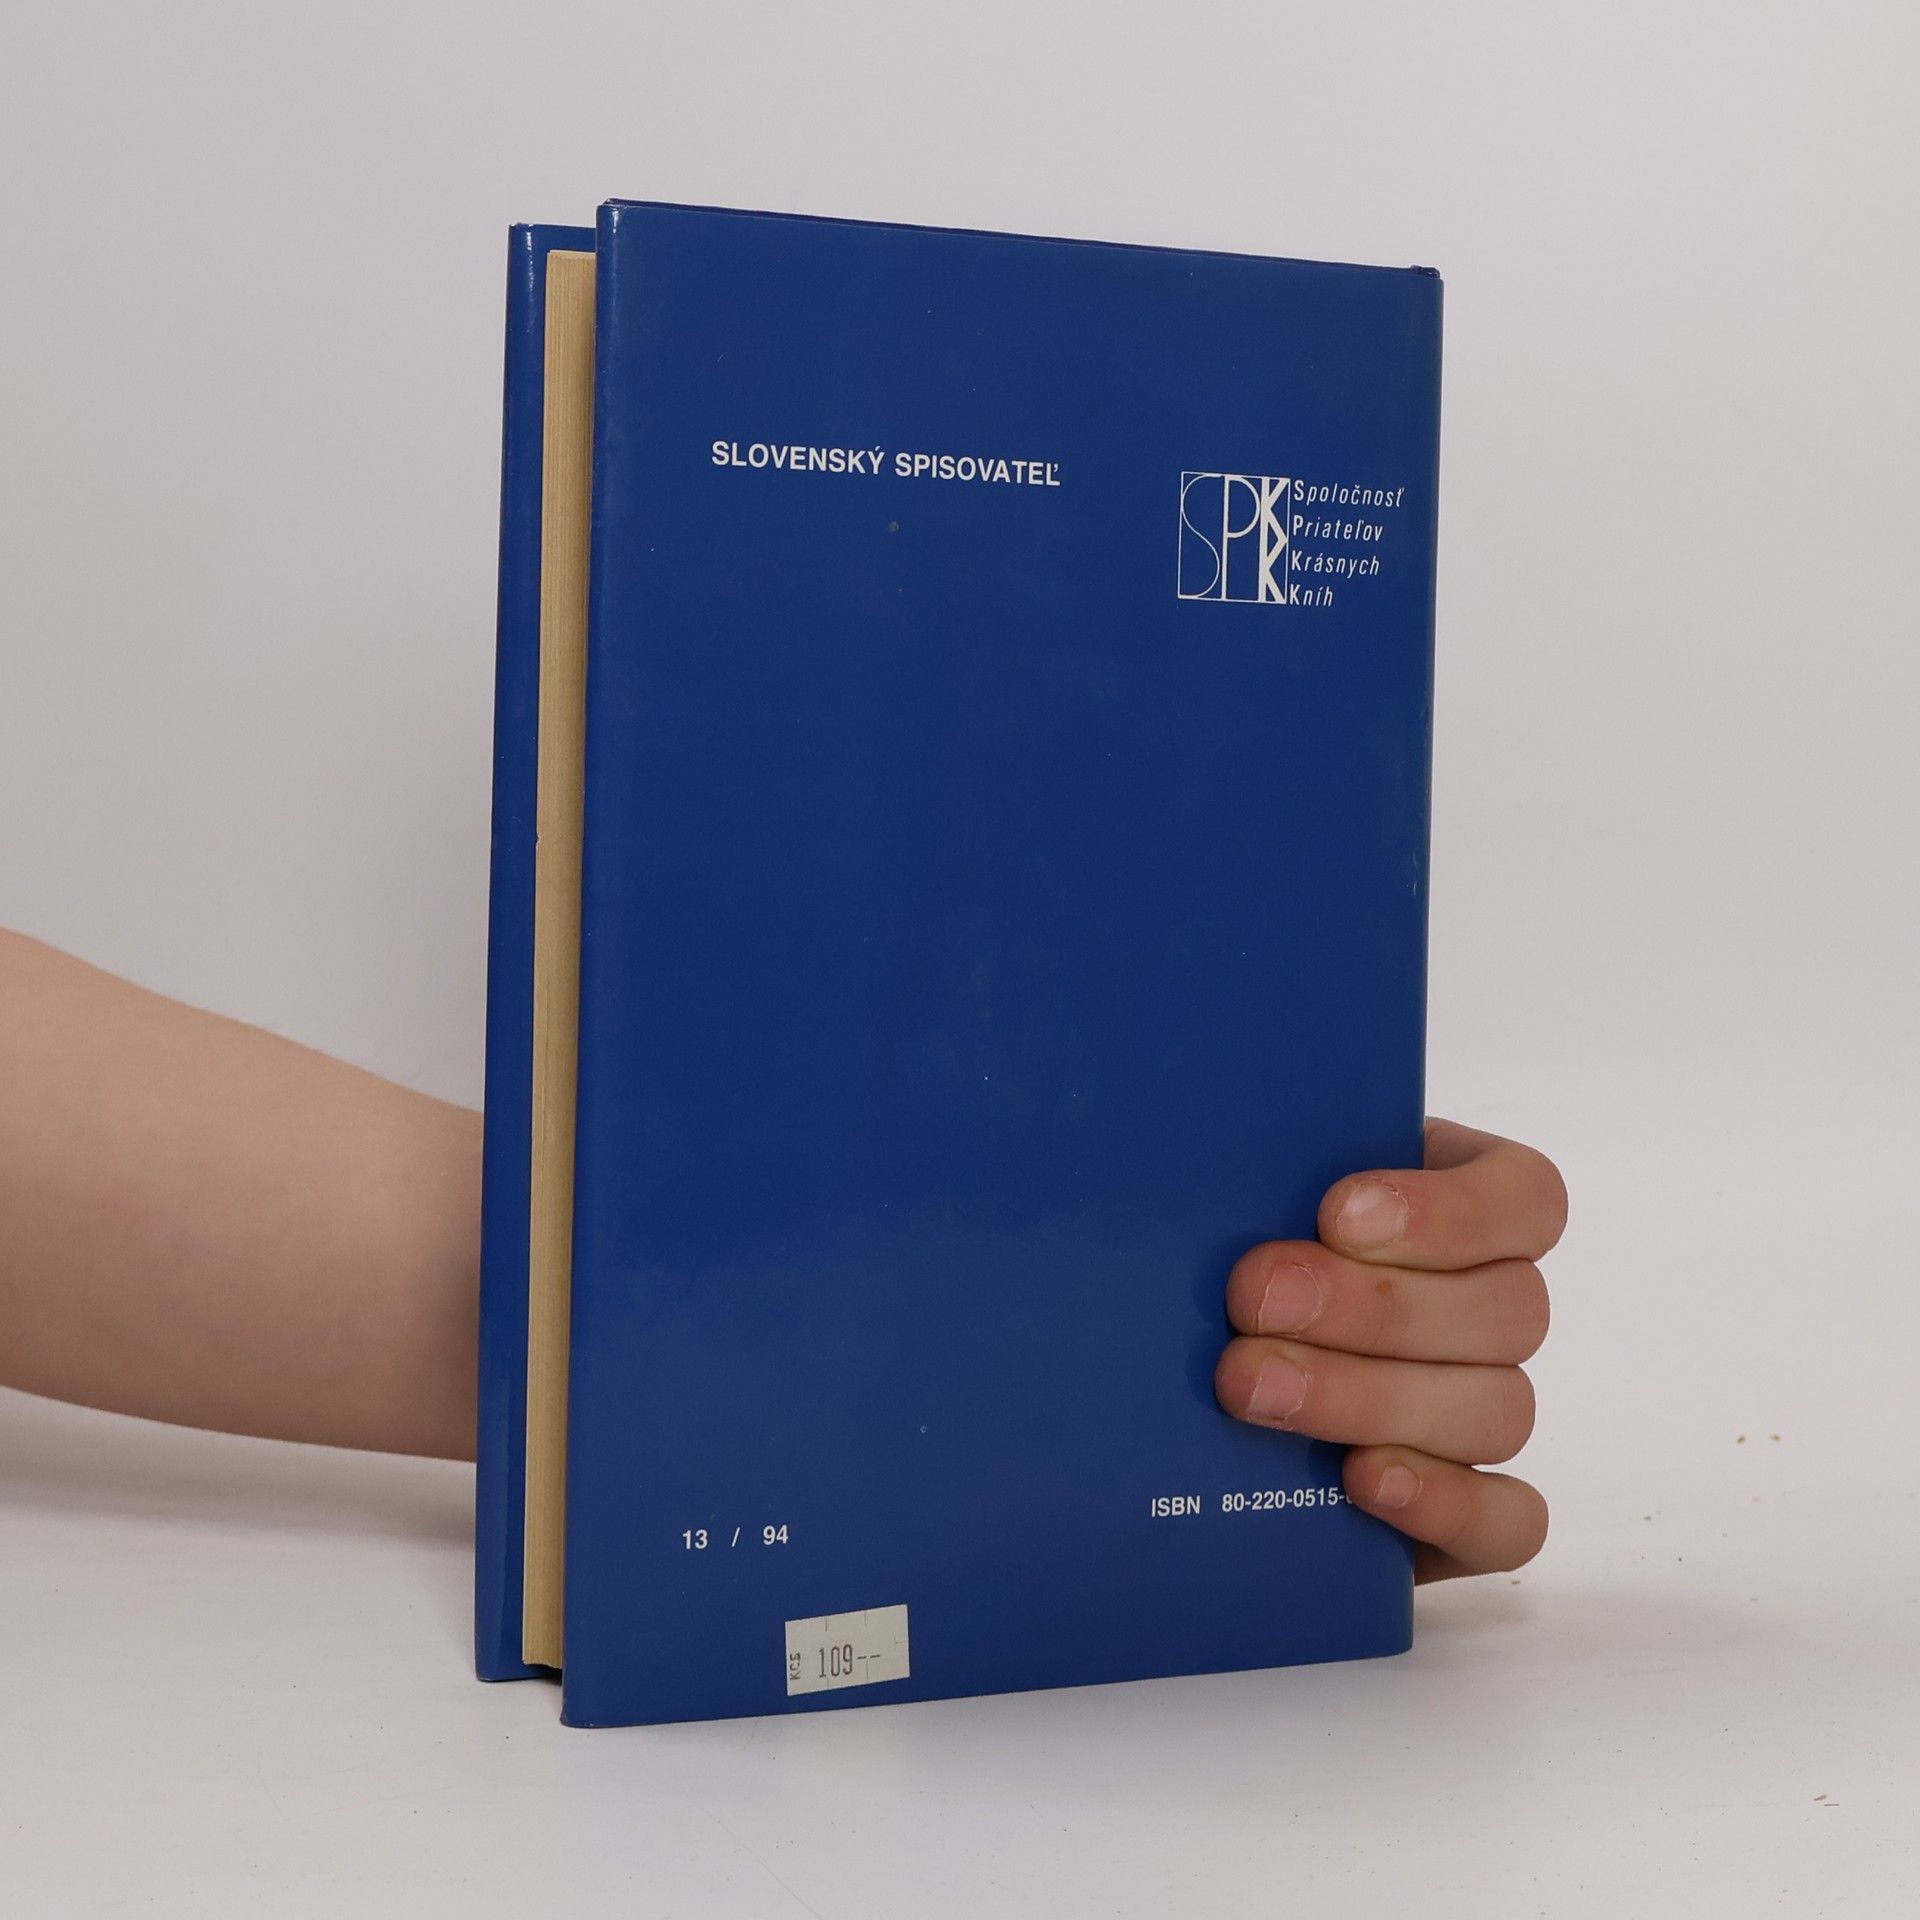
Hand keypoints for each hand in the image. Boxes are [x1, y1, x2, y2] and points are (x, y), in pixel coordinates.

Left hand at [1214, 1118, 1563, 1581]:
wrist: (1178, 1391)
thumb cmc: (1228, 1254)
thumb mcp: (1249, 1195)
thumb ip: (1265, 1177)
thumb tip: (1219, 1174)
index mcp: (1463, 1207)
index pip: (1525, 1196)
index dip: (1449, 1210)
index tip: (1337, 1214)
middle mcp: (1493, 1308)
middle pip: (1505, 1311)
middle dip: (1369, 1306)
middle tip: (1255, 1299)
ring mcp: (1486, 1409)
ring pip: (1496, 1409)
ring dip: (1371, 1397)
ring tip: (1254, 1385)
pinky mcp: (1473, 1513)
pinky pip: (1508, 1522)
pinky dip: (1445, 1502)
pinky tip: (1362, 1481)